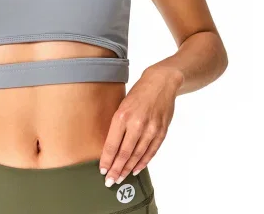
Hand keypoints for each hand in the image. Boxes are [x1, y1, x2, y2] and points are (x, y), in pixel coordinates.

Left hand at [99, 65, 182, 186]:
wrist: (161, 82)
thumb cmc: (138, 93)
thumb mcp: (122, 104)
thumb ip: (118, 124)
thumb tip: (110, 146)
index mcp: (122, 115)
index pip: (112, 144)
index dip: (107, 160)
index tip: (102, 170)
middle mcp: (136, 124)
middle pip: (124, 153)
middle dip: (116, 169)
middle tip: (110, 181)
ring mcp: (150, 129)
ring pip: (137, 155)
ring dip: (128, 169)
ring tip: (121, 178)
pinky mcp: (161, 132)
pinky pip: (151, 152)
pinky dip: (143, 163)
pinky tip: (135, 169)